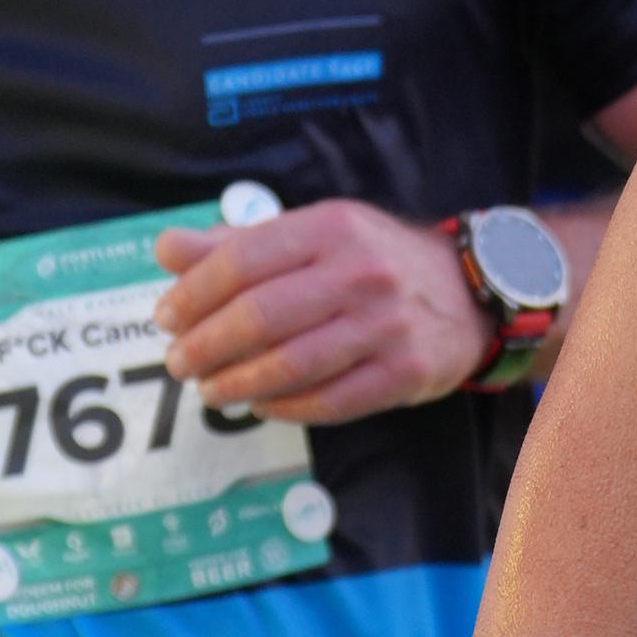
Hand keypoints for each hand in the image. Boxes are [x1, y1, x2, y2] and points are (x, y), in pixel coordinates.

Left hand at [153, 203, 491, 421]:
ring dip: (238, 384)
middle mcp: (360, 274)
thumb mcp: (314, 233)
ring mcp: (385, 326)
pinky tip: (260, 405)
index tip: (166, 317)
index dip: (194, 293)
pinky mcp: (403, 372)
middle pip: (260, 316)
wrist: (470, 291)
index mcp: (330, 229)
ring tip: (210, 390)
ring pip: (292, 364)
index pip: (243, 260)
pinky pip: (330, 400)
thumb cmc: (376, 261)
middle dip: (206, 345)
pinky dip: (285, 407)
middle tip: (179, 362)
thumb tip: (167, 248)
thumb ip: (239, 243)